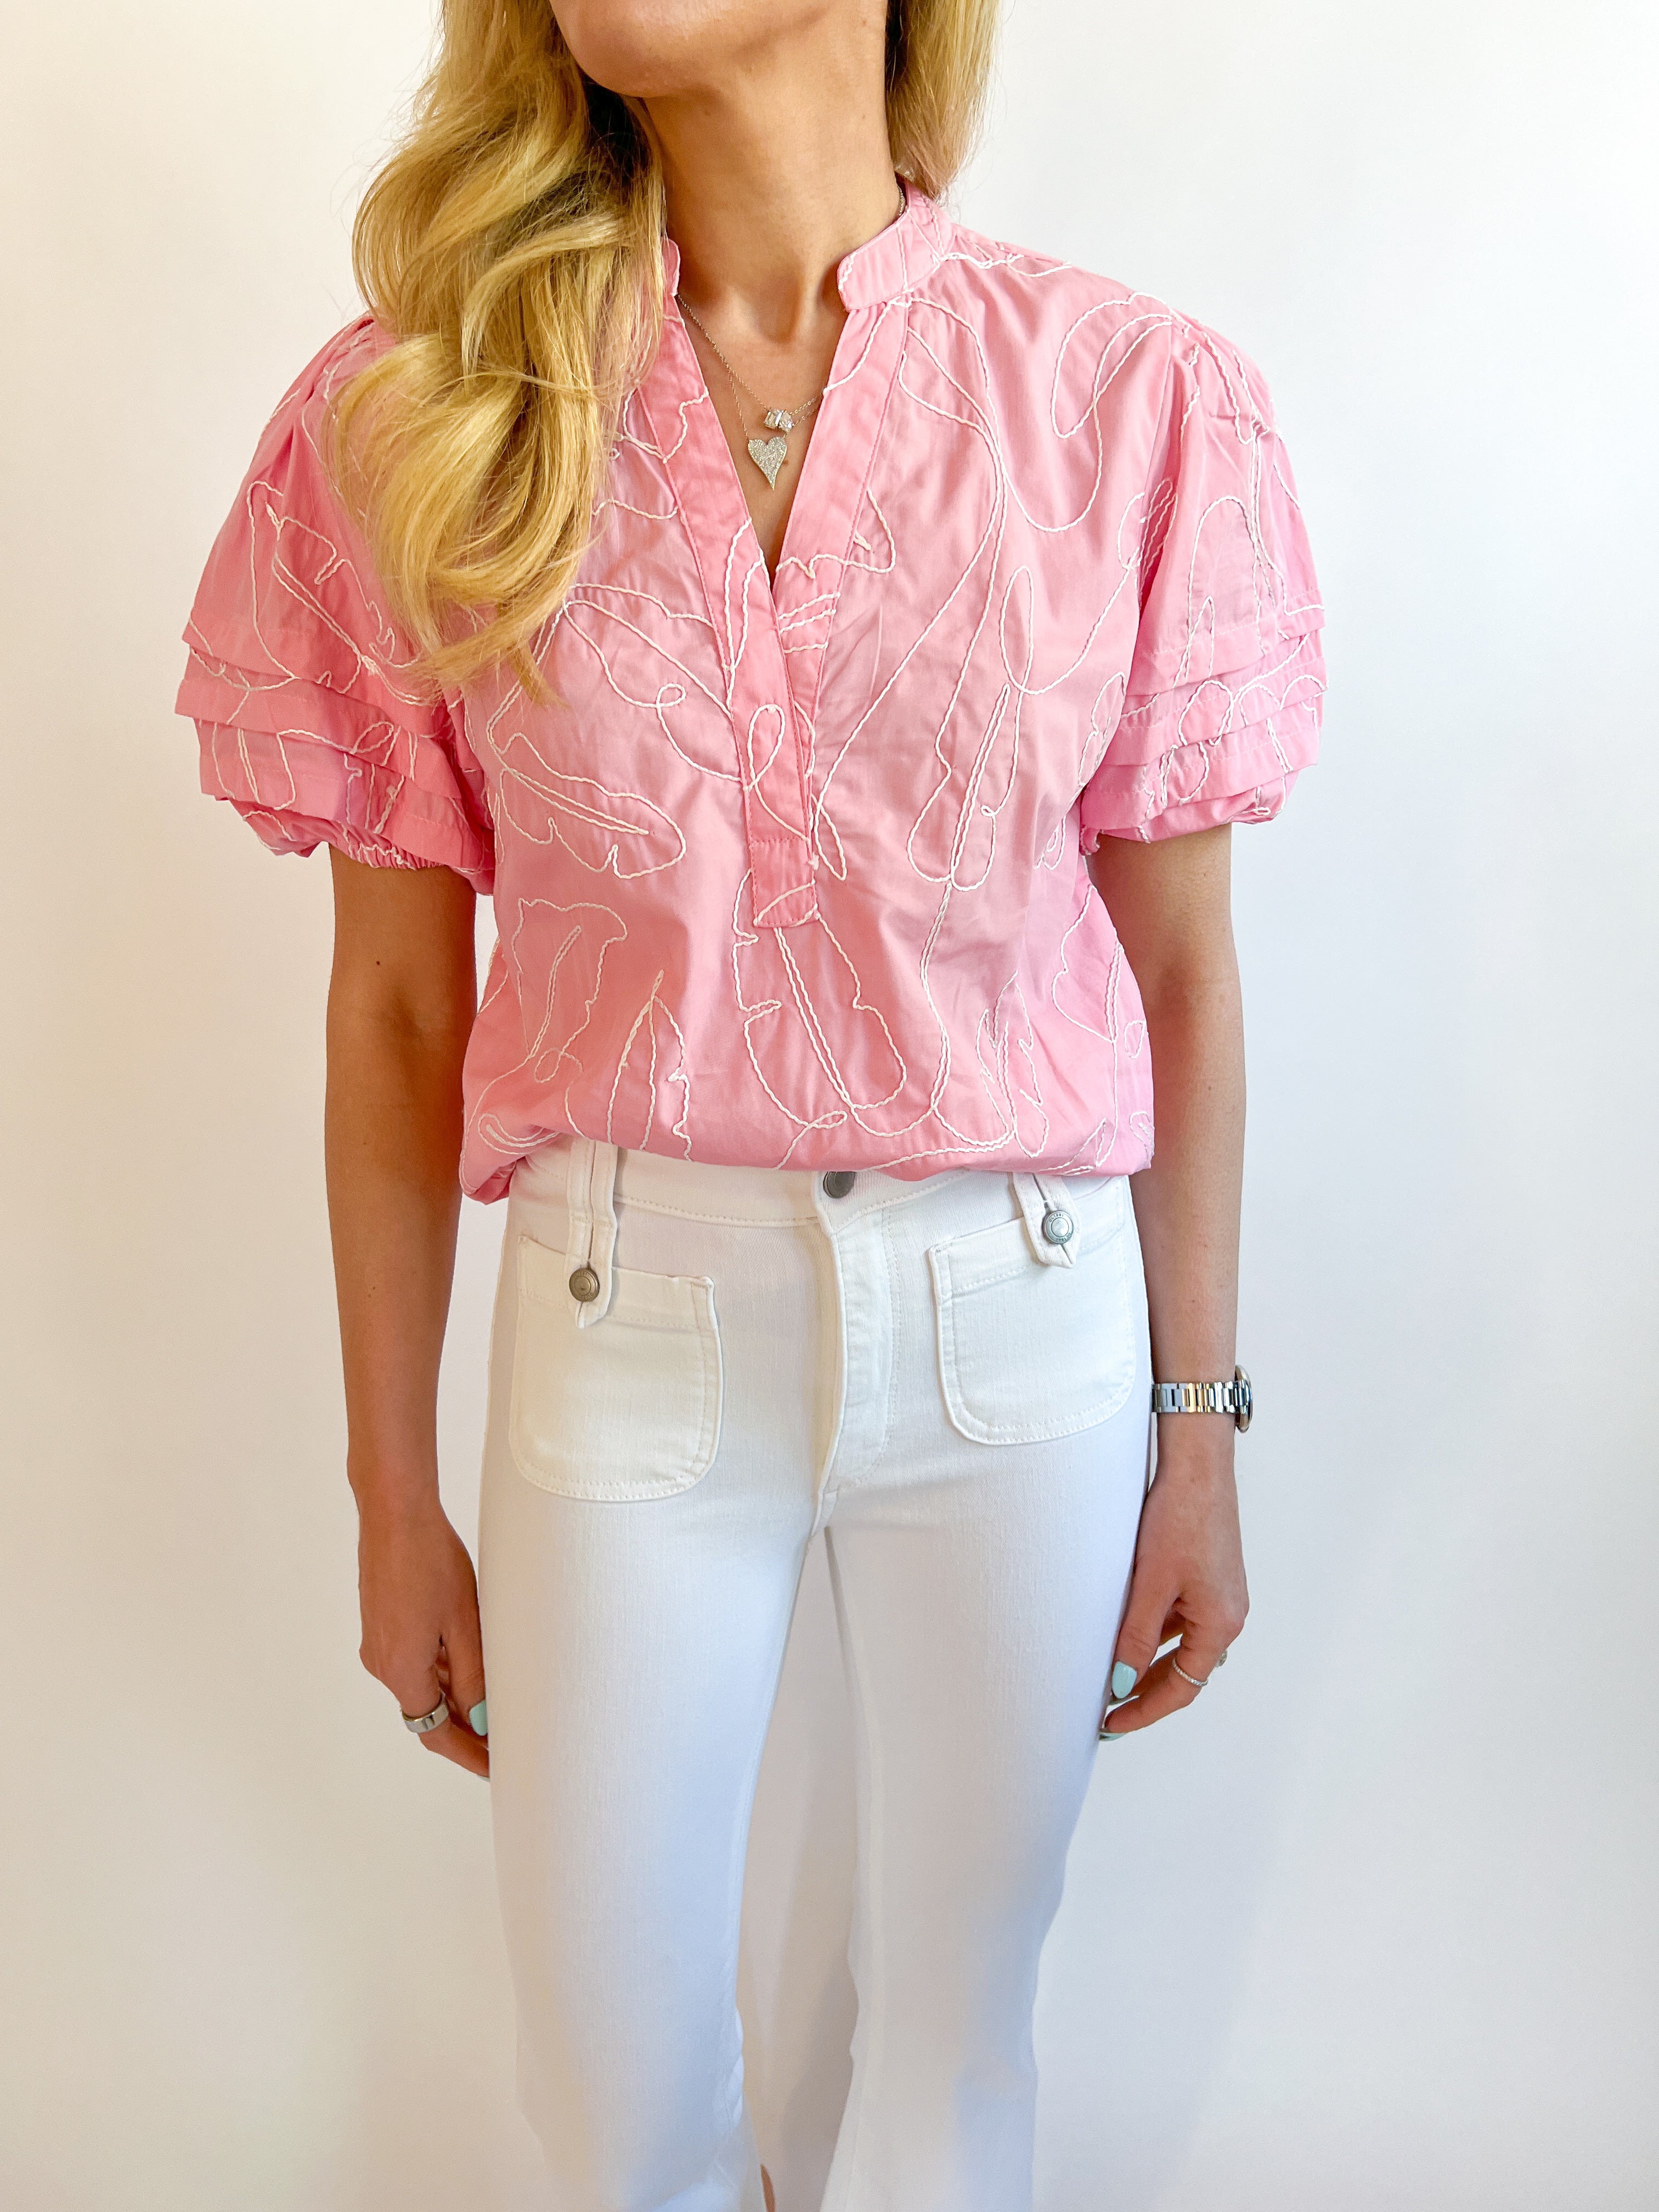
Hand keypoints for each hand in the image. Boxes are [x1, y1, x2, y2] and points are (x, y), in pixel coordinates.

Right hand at [356, 1492, 489, 1777]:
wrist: (395, 1514)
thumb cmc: (432, 1561)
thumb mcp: (463, 1622)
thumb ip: (472, 1676)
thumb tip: (482, 1720)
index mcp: (401, 1670)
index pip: (435, 1732)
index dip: (466, 1753)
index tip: (494, 1767)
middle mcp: (382, 1664)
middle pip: (426, 1712)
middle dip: (464, 1729)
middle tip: (503, 1740)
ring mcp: (378, 1644)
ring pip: (422, 1685)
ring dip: (454, 1696)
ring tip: (496, 1701)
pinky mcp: (381, 1625)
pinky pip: (414, 1662)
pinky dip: (441, 1670)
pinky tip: (470, 1662)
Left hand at [1099, 1421, 1246, 1737]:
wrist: (1197, 1467)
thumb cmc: (1178, 1519)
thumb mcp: (1150, 1584)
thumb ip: (1135, 1638)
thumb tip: (1121, 1684)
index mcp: (1220, 1624)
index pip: (1181, 1688)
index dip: (1144, 1710)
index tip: (1112, 1724)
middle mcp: (1228, 1615)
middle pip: (1185, 1671)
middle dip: (1146, 1691)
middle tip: (1107, 1710)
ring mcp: (1221, 1595)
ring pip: (1182, 1645)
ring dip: (1149, 1662)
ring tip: (1110, 1675)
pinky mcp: (1210, 1576)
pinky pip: (1182, 1618)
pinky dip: (1156, 1632)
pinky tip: (1127, 1631)